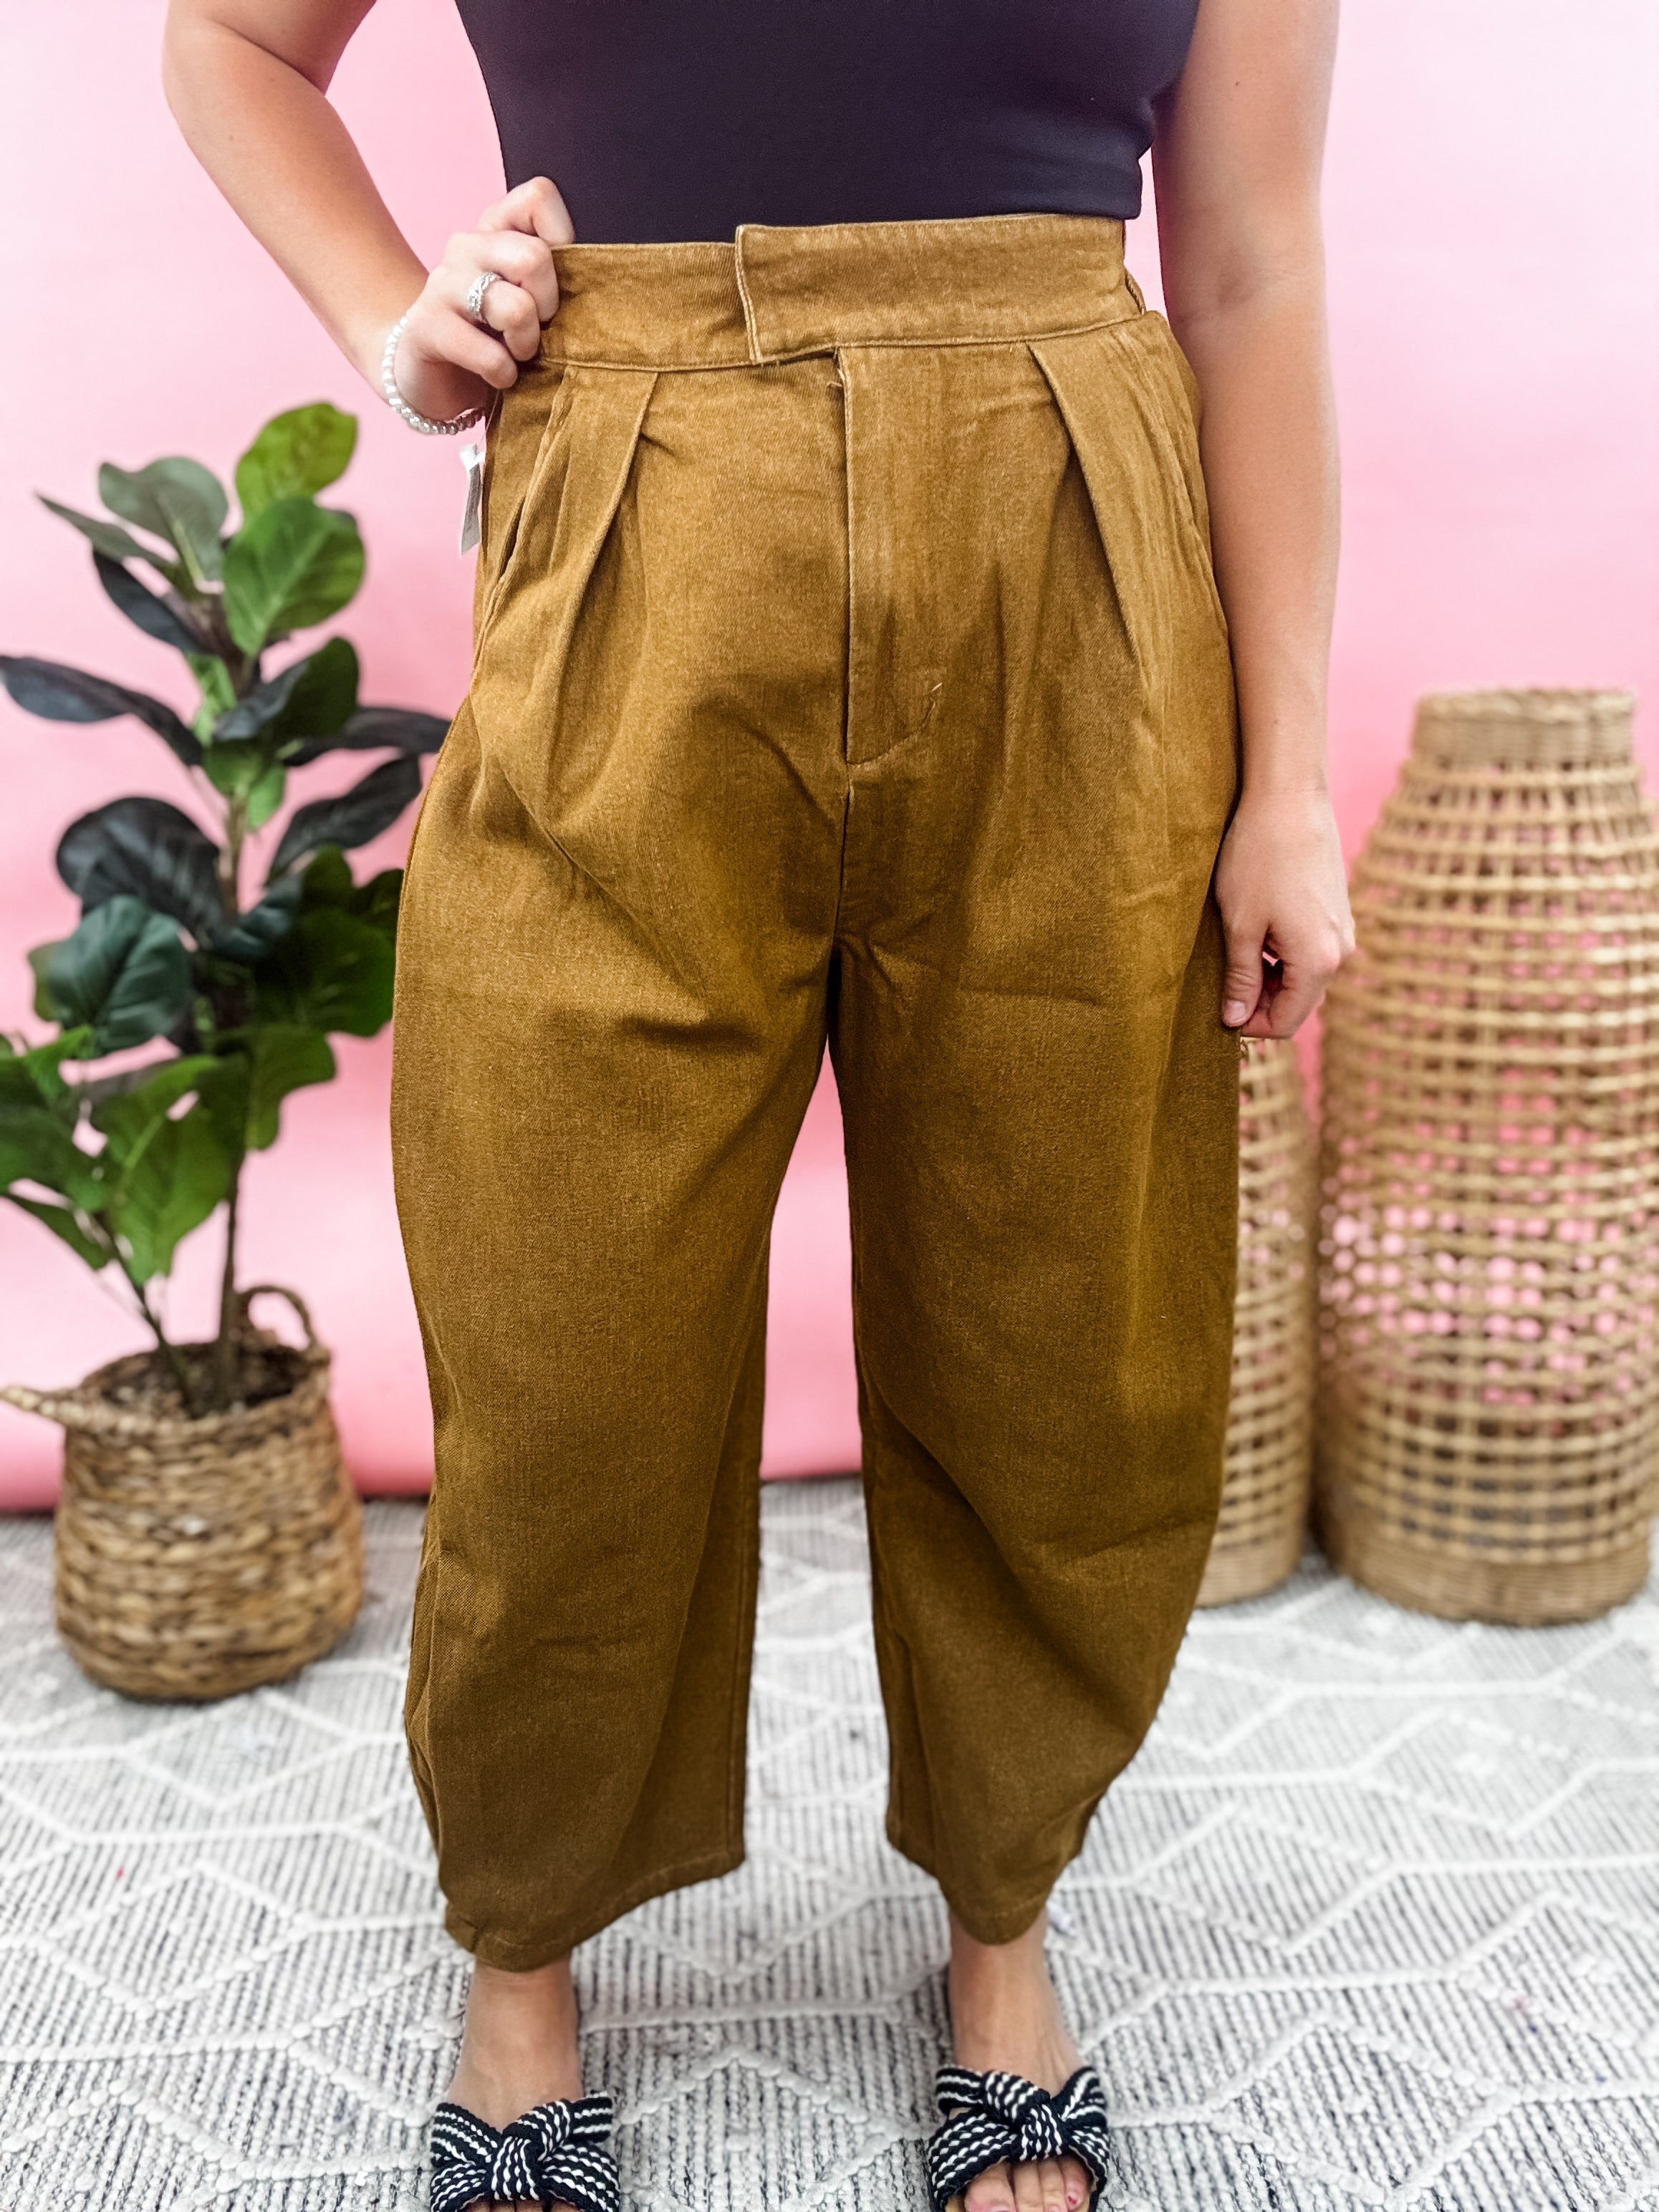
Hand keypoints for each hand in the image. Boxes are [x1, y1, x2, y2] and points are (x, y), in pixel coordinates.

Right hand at [386, 177, 573, 424]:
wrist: (431, 375)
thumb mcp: (532, 298)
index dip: (562, 240)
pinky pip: (490, 355)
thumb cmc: (497, 336)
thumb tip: (599, 274)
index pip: (538, 195)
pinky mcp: (426, 327)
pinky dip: (505, 375)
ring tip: (519, 354)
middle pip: (534, 256)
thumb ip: (557, 275)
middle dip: (549, 305)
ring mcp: (442, 284)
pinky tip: (497, 376)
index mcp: (495, 228)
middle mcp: (466, 246)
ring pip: (514, 307)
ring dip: (527, 343)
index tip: (555, 281)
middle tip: (539, 328)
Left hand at [1213, 786, 1353, 1037]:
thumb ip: (1241, 978)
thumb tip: (1235, 1019)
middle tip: (1221, 980)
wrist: (1290, 798)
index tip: (1218, 1009)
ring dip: (1267, 975)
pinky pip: (1309, 950)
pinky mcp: (1337, 911)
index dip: (1249, 1024)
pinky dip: (1281, 953)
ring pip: (1301, 976)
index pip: (1285, 1022)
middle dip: (1258, 1000)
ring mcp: (1342, 930)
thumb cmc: (1259, 858)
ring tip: (1234, 948)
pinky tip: (1255, 928)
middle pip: (1296, 1001)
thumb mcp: (1240, 926)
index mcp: (1318, 962)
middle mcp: (1340, 952)